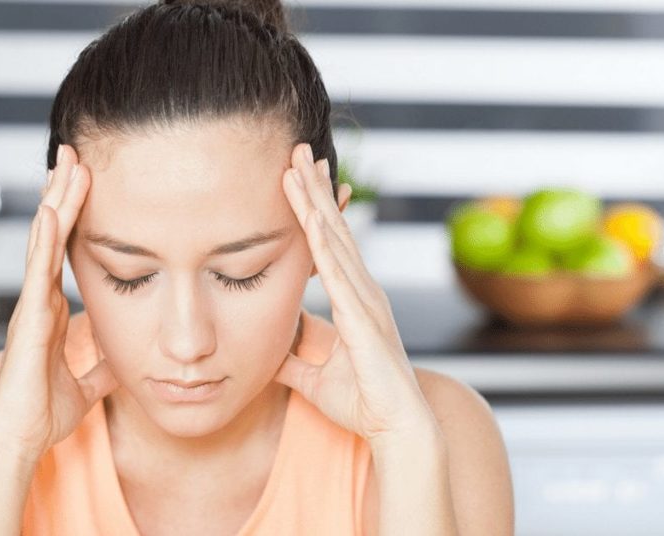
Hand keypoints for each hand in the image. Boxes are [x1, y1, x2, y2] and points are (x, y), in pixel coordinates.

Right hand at [0, 145, 118, 461]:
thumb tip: (125, 361)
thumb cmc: (42, 413)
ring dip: (56, 203)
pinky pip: (37, 274)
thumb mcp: (86, 384)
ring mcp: (32, 305)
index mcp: (52, 309)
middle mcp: (40, 300)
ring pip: (44, 243)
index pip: (68, 250)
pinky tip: (51, 213)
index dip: (75, 216)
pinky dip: (44, 243)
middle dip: (64, 194)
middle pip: (54, 235)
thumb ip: (102, 367)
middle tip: (75, 153)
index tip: (86, 182)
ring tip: (66, 165)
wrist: (20, 438)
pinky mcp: (28, 320)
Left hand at [273, 143, 437, 443]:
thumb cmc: (363, 403)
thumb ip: (292, 358)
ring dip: (315, 201)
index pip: (329, 244)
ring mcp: (365, 299)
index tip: (297, 178)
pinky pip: (338, 271)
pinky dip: (322, 240)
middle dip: (314, 188)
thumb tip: (267, 349)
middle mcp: (362, 290)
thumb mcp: (312, 377)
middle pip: (333, 229)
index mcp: (353, 299)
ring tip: (298, 165)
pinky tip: (308, 215)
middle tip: (297, 150)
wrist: (395, 427)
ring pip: (334, 239)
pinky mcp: (362, 316)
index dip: (313, 210)